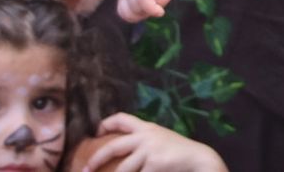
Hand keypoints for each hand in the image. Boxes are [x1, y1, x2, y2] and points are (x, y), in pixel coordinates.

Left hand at [77, 114, 227, 171]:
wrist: (196, 158)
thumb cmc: (177, 150)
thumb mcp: (160, 138)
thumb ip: (143, 139)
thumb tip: (121, 149)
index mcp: (146, 127)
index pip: (121, 118)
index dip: (105, 123)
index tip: (95, 133)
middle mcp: (146, 136)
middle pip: (114, 146)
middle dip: (98, 158)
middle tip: (87, 168)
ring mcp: (149, 151)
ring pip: (123, 168)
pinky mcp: (154, 164)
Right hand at [117, 0, 177, 21]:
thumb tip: (155, 8)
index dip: (152, 8)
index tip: (161, 12)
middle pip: (136, 8)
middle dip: (148, 11)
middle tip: (156, 5)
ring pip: (129, 14)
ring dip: (141, 15)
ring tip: (149, 6)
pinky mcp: (120, 0)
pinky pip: (124, 15)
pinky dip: (134, 17)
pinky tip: (142, 10)